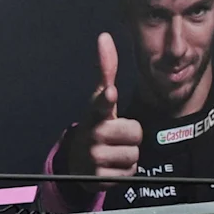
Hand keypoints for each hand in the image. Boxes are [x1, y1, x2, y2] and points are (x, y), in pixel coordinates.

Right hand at [60, 32, 143, 178]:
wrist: (78, 164)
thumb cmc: (96, 126)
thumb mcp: (100, 100)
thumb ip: (106, 70)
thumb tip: (104, 37)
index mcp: (95, 114)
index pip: (101, 104)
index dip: (106, 98)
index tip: (109, 93)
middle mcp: (92, 133)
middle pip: (135, 132)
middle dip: (131, 137)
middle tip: (115, 138)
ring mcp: (94, 156)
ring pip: (134, 153)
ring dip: (128, 155)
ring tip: (112, 153)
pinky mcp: (99, 177)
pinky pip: (129, 171)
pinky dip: (124, 171)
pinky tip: (110, 166)